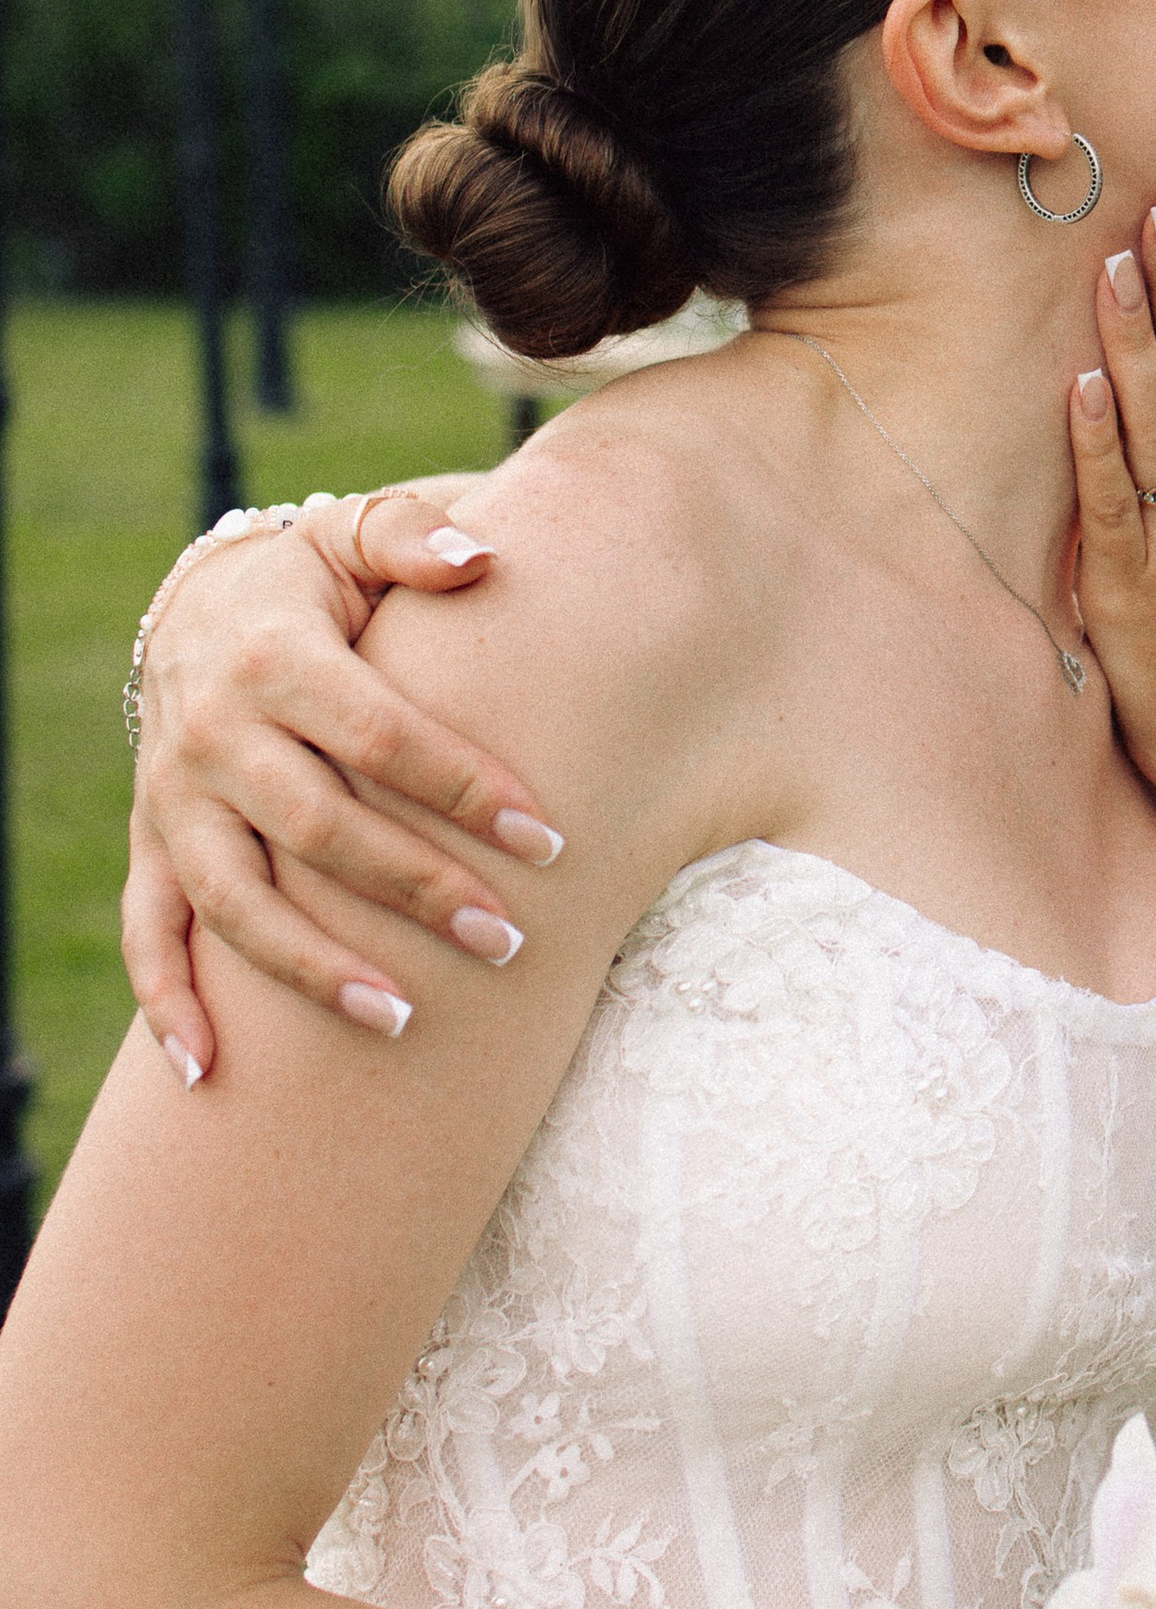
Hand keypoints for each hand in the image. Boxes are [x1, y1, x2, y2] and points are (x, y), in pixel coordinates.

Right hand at [125, 490, 563, 1078]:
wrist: (199, 606)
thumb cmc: (317, 580)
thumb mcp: (356, 534)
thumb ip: (414, 536)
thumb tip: (484, 556)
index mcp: (276, 657)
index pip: (383, 737)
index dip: (467, 789)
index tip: (552, 839)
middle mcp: (214, 735)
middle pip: (321, 829)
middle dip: (417, 890)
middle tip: (507, 942)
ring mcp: (174, 799)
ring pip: (236, 900)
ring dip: (314, 968)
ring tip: (402, 1021)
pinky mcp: (150, 845)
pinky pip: (149, 935)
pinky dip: (169, 1007)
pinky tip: (209, 1075)